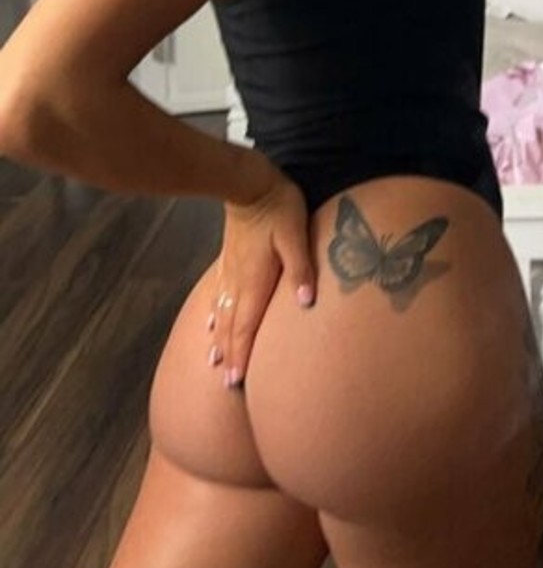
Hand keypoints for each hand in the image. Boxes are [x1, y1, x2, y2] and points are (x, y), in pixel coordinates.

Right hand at [207, 165, 315, 389]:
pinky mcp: (228, 260)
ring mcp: (230, 271)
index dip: (242, 353)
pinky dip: (216, 314)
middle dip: (230, 354)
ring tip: (214, 362)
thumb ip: (301, 268)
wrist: (247, 182)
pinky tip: (211, 323)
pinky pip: (219, 295)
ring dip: (220, 339)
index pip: (247, 326)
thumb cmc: (278, 207)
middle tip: (227, 384)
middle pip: (232, 325)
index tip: (237, 381)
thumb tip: (305, 303)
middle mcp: (239, 282)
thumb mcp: (296, 234)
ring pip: (223, 313)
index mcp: (256, 280)